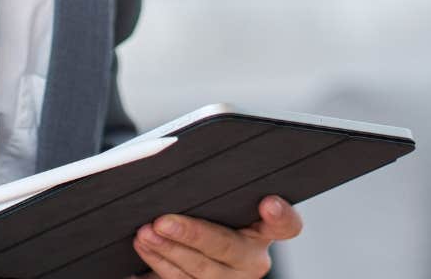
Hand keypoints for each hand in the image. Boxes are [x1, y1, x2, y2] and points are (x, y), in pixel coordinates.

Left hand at [132, 195, 302, 278]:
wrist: (194, 242)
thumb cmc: (205, 207)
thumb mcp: (215, 197)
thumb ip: (214, 186)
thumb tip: (184, 163)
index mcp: (264, 229)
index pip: (286, 224)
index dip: (281, 214)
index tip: (268, 202)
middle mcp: (252, 258)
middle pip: (228, 247)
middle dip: (192, 234)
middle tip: (162, 221)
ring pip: (200, 270)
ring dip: (167, 250)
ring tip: (144, 233)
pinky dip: (158, 262)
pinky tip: (144, 247)